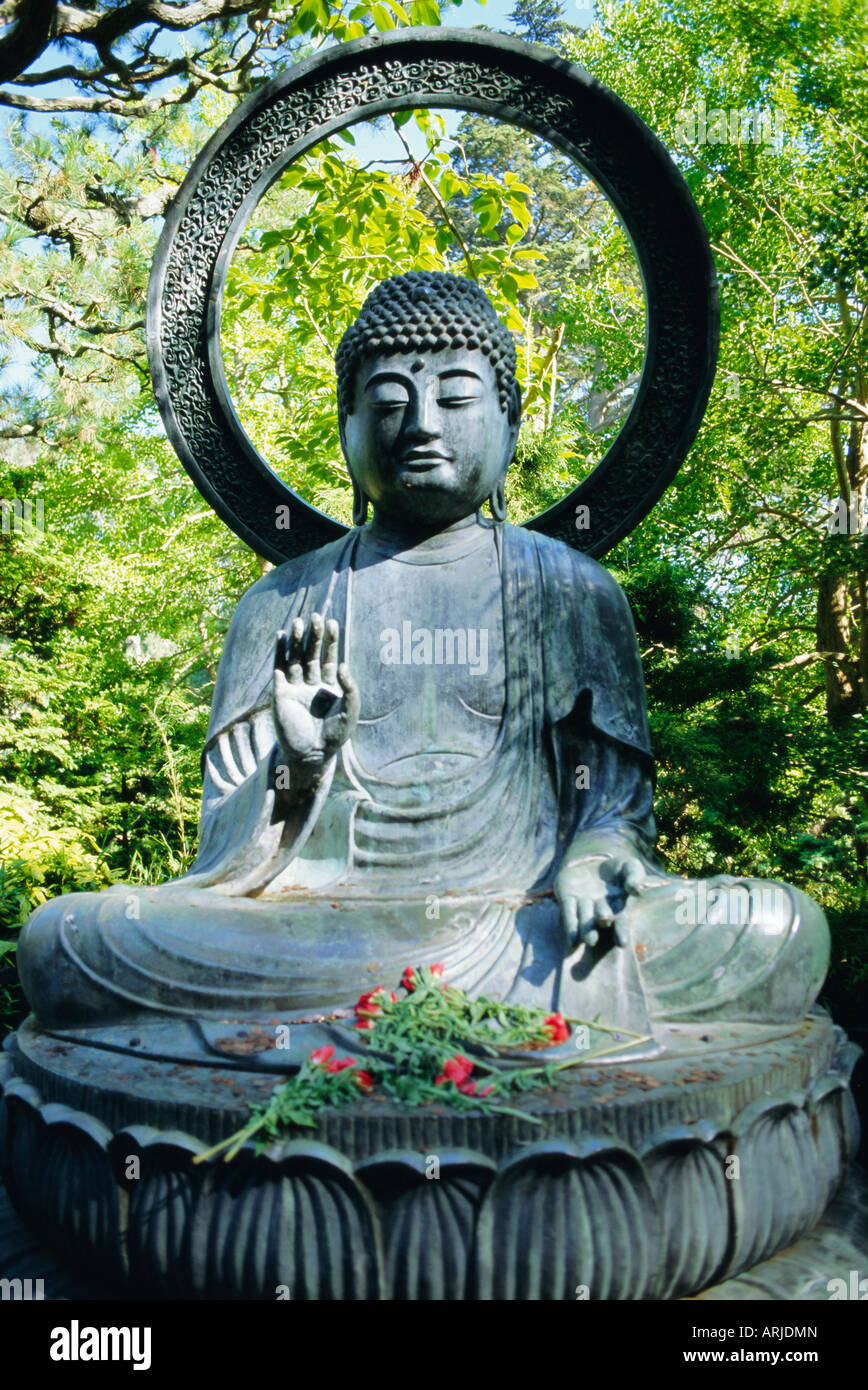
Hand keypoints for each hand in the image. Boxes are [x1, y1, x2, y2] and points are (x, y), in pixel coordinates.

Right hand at [272, 614, 359, 795]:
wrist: (313, 755)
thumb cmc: (335, 735)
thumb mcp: (351, 710)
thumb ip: (351, 687)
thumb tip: (345, 664)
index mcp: (329, 686)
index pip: (330, 657)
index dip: (330, 640)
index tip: (332, 622)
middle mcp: (311, 684)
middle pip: (311, 654)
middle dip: (314, 636)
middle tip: (316, 616)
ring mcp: (295, 688)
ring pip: (294, 659)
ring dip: (296, 641)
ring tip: (298, 622)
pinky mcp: (280, 694)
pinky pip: (279, 670)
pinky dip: (279, 654)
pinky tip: (280, 637)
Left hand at [554, 852, 646, 949]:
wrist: (591, 864)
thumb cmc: (616, 870)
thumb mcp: (630, 867)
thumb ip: (635, 876)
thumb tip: (636, 889)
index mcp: (618, 905)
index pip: (621, 920)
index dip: (621, 931)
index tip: (622, 942)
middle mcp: (601, 910)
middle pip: (602, 917)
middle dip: (602, 919)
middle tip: (604, 919)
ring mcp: (583, 906)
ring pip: (585, 919)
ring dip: (587, 930)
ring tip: (589, 940)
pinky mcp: (567, 899)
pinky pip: (568, 913)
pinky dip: (570, 926)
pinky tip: (572, 941)